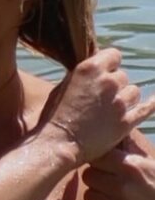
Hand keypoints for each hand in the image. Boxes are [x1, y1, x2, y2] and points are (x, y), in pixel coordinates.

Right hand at [40, 48, 154, 162]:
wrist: (57, 144)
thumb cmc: (54, 117)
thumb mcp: (63, 87)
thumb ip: (82, 76)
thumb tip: (95, 71)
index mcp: (90, 69)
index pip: (114, 55)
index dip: (109, 65)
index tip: (104, 74)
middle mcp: (108, 82)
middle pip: (123, 77)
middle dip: (114, 86)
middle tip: (101, 100)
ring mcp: (119, 102)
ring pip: (134, 92)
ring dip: (125, 98)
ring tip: (111, 110)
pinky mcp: (126, 122)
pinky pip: (147, 108)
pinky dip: (151, 104)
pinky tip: (154, 101)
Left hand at [83, 137, 154, 199]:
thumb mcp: (152, 164)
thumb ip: (133, 149)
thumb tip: (118, 131)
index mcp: (132, 166)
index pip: (97, 157)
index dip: (99, 161)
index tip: (105, 164)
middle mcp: (122, 186)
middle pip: (88, 175)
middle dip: (96, 178)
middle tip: (108, 182)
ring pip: (89, 196)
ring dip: (98, 197)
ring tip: (113, 198)